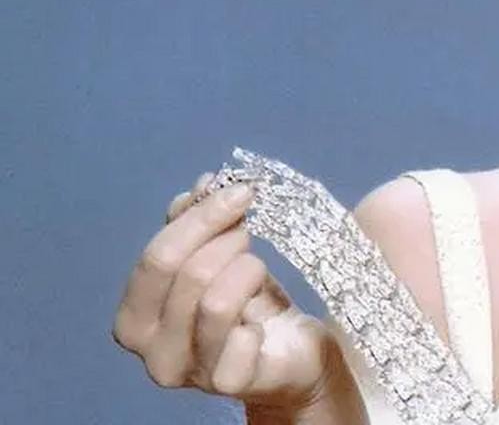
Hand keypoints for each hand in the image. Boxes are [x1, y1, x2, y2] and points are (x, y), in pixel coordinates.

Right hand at [112, 171, 339, 412]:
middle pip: (185, 273)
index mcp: (135, 317)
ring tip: (257, 268)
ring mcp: (188, 372)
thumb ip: (198, 221)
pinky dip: (259, 316)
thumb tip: (202, 185)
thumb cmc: (247, 302)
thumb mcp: (219, 254)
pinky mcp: (228, 384)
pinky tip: (263, 321)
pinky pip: (242, 338)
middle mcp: (151, 351)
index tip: (240, 193)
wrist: (292, 352)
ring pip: (215, 302)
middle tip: (250, 231)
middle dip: (226, 239)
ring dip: (247, 270)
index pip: (157, 257)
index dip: (200, 218)